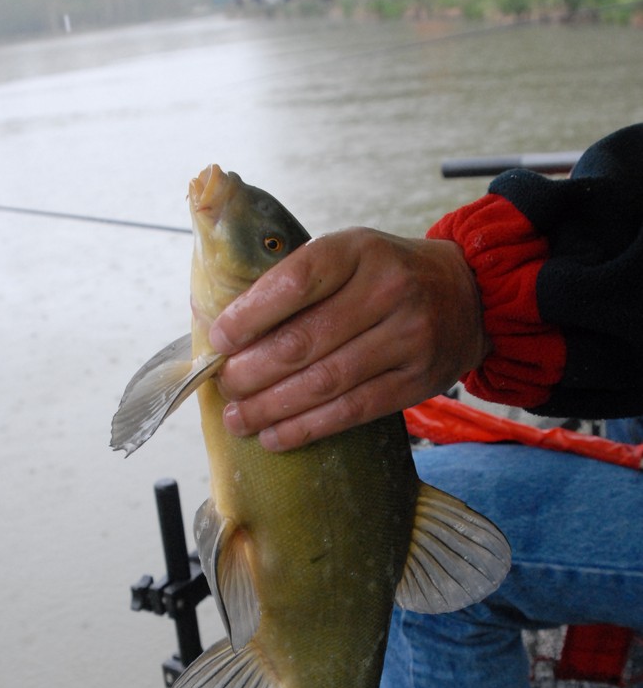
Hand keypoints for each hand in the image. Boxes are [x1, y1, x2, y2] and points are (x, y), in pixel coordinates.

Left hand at [209, 227, 487, 450]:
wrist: (471, 296)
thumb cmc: (388, 276)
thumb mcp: (350, 256)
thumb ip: (299, 285)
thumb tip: (228, 334)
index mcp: (359, 251)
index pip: (296, 282)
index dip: (250, 315)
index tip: (218, 339)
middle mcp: (388, 291)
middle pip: (305, 340)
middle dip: (253, 370)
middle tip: (224, 386)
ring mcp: (407, 338)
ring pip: (325, 382)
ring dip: (272, 407)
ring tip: (237, 419)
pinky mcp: (416, 382)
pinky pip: (352, 411)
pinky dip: (307, 428)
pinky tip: (275, 436)